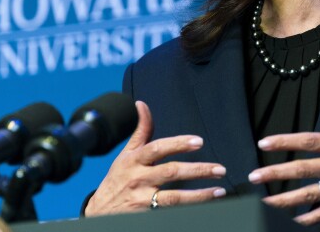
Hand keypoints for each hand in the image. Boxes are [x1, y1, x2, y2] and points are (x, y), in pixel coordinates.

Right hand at [84, 101, 226, 215]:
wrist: (100, 212)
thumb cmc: (117, 179)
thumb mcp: (125, 154)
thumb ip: (140, 131)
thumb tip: (141, 105)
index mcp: (135, 160)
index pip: (158, 148)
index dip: (178, 144)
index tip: (199, 141)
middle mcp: (139, 178)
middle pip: (171, 172)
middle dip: (197, 170)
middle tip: (219, 169)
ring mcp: (142, 199)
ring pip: (173, 197)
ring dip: (199, 195)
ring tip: (218, 190)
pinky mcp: (145, 214)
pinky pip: (169, 211)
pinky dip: (188, 208)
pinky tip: (205, 205)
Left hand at [248, 81, 319, 225]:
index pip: (310, 140)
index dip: (285, 141)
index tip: (264, 143)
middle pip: (304, 169)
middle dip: (276, 172)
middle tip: (254, 176)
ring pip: (311, 194)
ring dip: (286, 198)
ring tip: (265, 200)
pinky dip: (310, 217)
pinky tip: (294, 220)